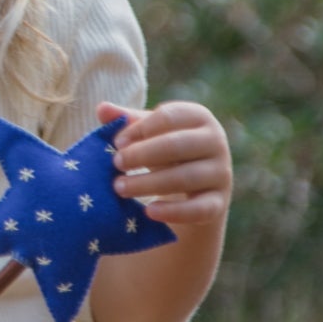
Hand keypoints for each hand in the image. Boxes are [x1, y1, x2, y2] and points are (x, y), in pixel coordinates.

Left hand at [98, 100, 231, 228]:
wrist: (193, 189)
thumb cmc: (165, 151)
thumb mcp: (148, 133)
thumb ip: (127, 120)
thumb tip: (102, 109)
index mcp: (198, 117)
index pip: (168, 117)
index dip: (140, 129)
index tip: (117, 143)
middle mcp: (215, 142)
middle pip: (177, 145)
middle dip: (142, 154)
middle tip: (116, 164)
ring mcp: (220, 173)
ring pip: (185, 177)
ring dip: (148, 183)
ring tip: (120, 188)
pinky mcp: (218, 203)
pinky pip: (199, 209)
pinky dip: (173, 212)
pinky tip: (148, 212)